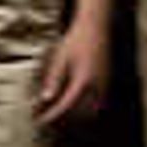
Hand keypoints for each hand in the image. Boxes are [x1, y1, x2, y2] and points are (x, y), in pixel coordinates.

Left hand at [36, 12, 109, 129]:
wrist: (96, 25)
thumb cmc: (76, 40)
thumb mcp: (60, 58)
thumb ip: (53, 80)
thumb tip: (45, 99)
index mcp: (82, 81)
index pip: (65, 107)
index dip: (51, 116)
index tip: (39, 121)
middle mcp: (96, 86)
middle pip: (79, 115)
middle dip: (63, 121)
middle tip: (46, 119)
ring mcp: (104, 85)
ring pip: (91, 113)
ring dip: (75, 118)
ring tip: (59, 115)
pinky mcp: (107, 82)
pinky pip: (98, 105)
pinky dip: (86, 111)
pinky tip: (74, 106)